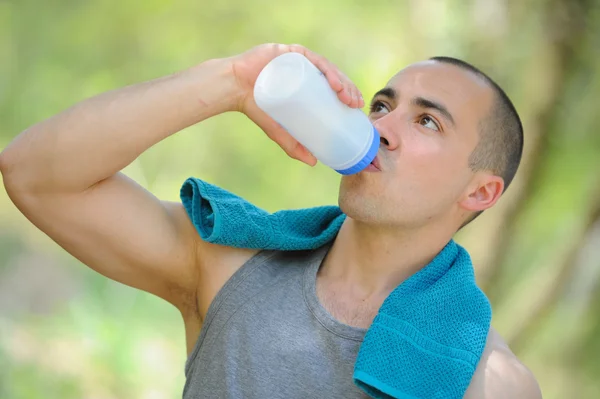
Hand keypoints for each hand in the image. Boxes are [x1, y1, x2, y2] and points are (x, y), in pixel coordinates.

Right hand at [229, 43, 364, 165]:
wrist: (233, 89)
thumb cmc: (257, 107)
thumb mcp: (280, 131)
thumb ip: (295, 146)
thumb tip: (313, 163)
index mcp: (308, 82)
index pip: (334, 86)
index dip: (349, 95)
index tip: (357, 108)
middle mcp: (306, 68)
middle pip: (334, 77)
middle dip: (349, 90)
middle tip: (354, 106)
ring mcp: (299, 59)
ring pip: (328, 68)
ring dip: (342, 81)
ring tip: (347, 97)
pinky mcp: (291, 52)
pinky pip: (313, 59)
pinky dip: (327, 70)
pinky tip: (334, 83)